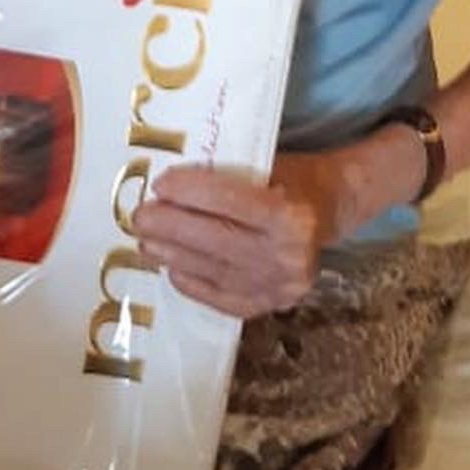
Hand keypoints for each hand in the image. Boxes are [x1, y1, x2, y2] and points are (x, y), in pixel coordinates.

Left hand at [132, 152, 343, 318]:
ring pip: (214, 271)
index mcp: (291, 215)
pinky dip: (193, 284)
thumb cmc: (293, 178)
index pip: (230, 201)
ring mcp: (281, 288)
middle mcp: (289, 256)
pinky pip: (222, 298)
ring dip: (174, 257)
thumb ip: (226, 176)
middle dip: (171, 228)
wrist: (330, 209)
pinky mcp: (271, 306)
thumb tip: (169, 185)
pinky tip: (172, 269)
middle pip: (216, 241)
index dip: (190, 192)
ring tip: (146, 243)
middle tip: (139, 217)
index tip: (160, 184)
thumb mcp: (267, 163)